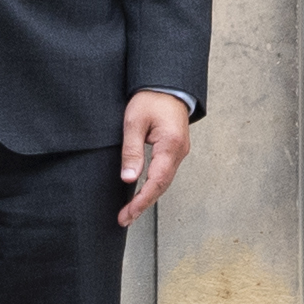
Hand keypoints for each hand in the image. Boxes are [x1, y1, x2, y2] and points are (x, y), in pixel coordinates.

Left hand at [117, 90, 191, 225]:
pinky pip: (165, 172)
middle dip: (143, 204)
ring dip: (148, 197)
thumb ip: (132, 151)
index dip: (141, 201)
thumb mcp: (134, 123)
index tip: (127, 215)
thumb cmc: (150, 99)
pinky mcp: (175, 149)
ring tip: (131, 212)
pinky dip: (153, 186)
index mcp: (170, 145)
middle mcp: (179, 151)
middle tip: (124, 219)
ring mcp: (179, 151)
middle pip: (162, 185)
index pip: (156, 181)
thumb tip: (129, 179)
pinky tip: (142, 192)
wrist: (167, 84)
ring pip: (164, 181)